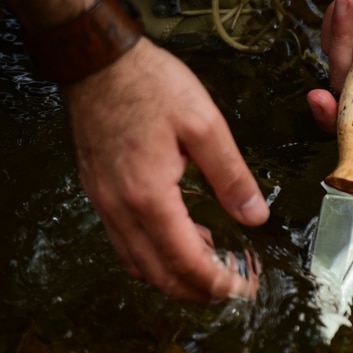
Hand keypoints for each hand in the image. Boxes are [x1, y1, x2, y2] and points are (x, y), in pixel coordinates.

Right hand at [61, 38, 268, 301]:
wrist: (96, 60)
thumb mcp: (204, 124)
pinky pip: (123, 242)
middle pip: (158, 274)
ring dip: (174, 276)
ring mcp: (104, 203)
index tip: (245, 289)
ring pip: (137, 264)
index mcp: (149, 196)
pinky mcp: (98, 192)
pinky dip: (152, 256)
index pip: (186, 261)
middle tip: (233, 287)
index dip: (218, 283)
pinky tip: (180, 238)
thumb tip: (255, 216)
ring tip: (212, 266)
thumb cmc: (150, 85)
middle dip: (197, 291)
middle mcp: (120, 209)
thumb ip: (231, 175)